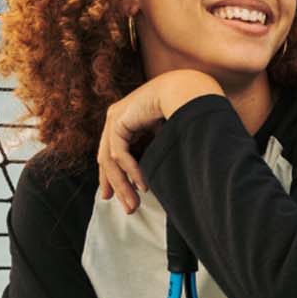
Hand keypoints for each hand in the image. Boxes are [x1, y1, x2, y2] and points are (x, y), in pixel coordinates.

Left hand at [98, 70, 221, 213]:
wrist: (188, 90)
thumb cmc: (186, 108)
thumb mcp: (165, 133)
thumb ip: (154, 148)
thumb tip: (153, 174)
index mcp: (126, 118)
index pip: (113, 153)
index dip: (114, 176)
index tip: (116, 196)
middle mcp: (116, 117)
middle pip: (108, 160)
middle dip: (117, 186)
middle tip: (128, 207)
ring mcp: (114, 118)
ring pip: (110, 160)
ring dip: (123, 185)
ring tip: (134, 204)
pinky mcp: (118, 120)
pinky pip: (119, 154)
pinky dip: (130, 172)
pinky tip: (142, 184)